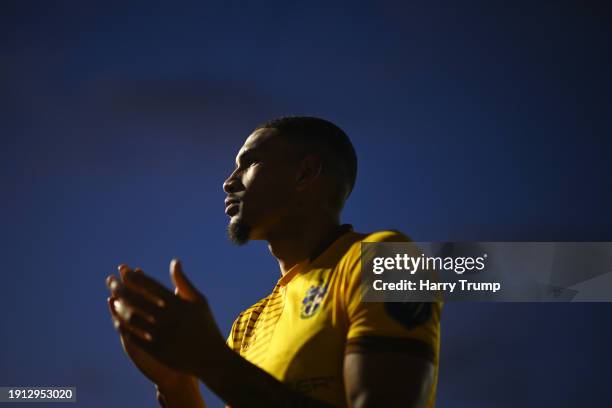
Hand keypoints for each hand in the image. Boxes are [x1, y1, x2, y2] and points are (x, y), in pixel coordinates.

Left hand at [106, 259, 226, 378]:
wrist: (211, 358)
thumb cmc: (205, 325)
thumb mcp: (198, 300)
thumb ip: (183, 282)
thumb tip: (175, 262)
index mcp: (179, 304)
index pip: (150, 285)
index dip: (134, 277)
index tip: (124, 270)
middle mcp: (168, 318)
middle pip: (137, 299)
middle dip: (120, 288)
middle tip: (110, 281)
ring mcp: (161, 335)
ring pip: (132, 317)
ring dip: (119, 307)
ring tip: (113, 300)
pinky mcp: (156, 351)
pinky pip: (133, 336)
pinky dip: (123, 327)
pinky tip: (117, 320)